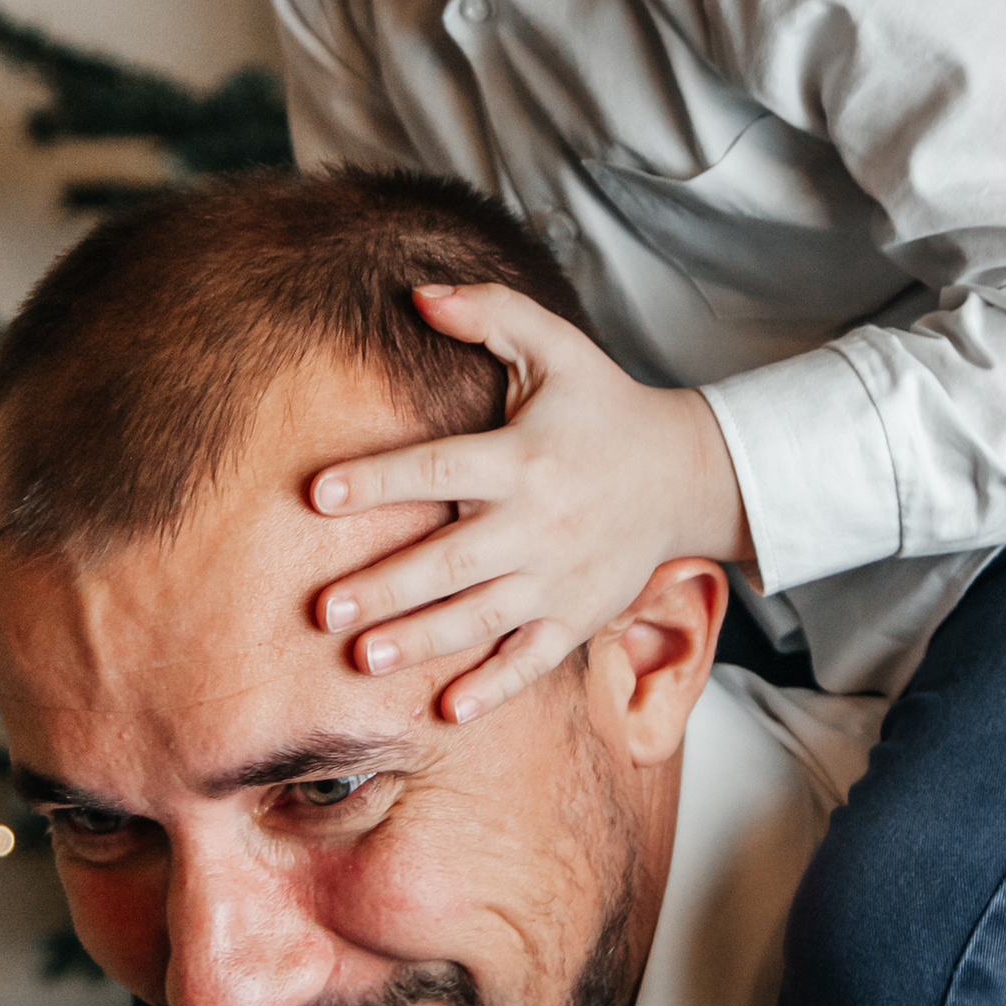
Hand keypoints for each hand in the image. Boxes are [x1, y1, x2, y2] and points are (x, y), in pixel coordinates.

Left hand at [307, 284, 752, 721]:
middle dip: (386, 587)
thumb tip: (416, 295)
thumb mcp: (556, 347)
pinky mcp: (579, 616)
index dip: (378, 480)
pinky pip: (534, 660)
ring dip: (423, 642)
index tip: (317, 494)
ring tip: (363, 659)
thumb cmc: (603, 407)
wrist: (689, 474)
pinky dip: (495, 688)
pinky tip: (448, 710)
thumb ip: (488, 313)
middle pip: (452, 560)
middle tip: (323, 609)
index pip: (440, 469)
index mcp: (525, 457)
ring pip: (483, 618)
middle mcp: (541, 523)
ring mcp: (561, 577)